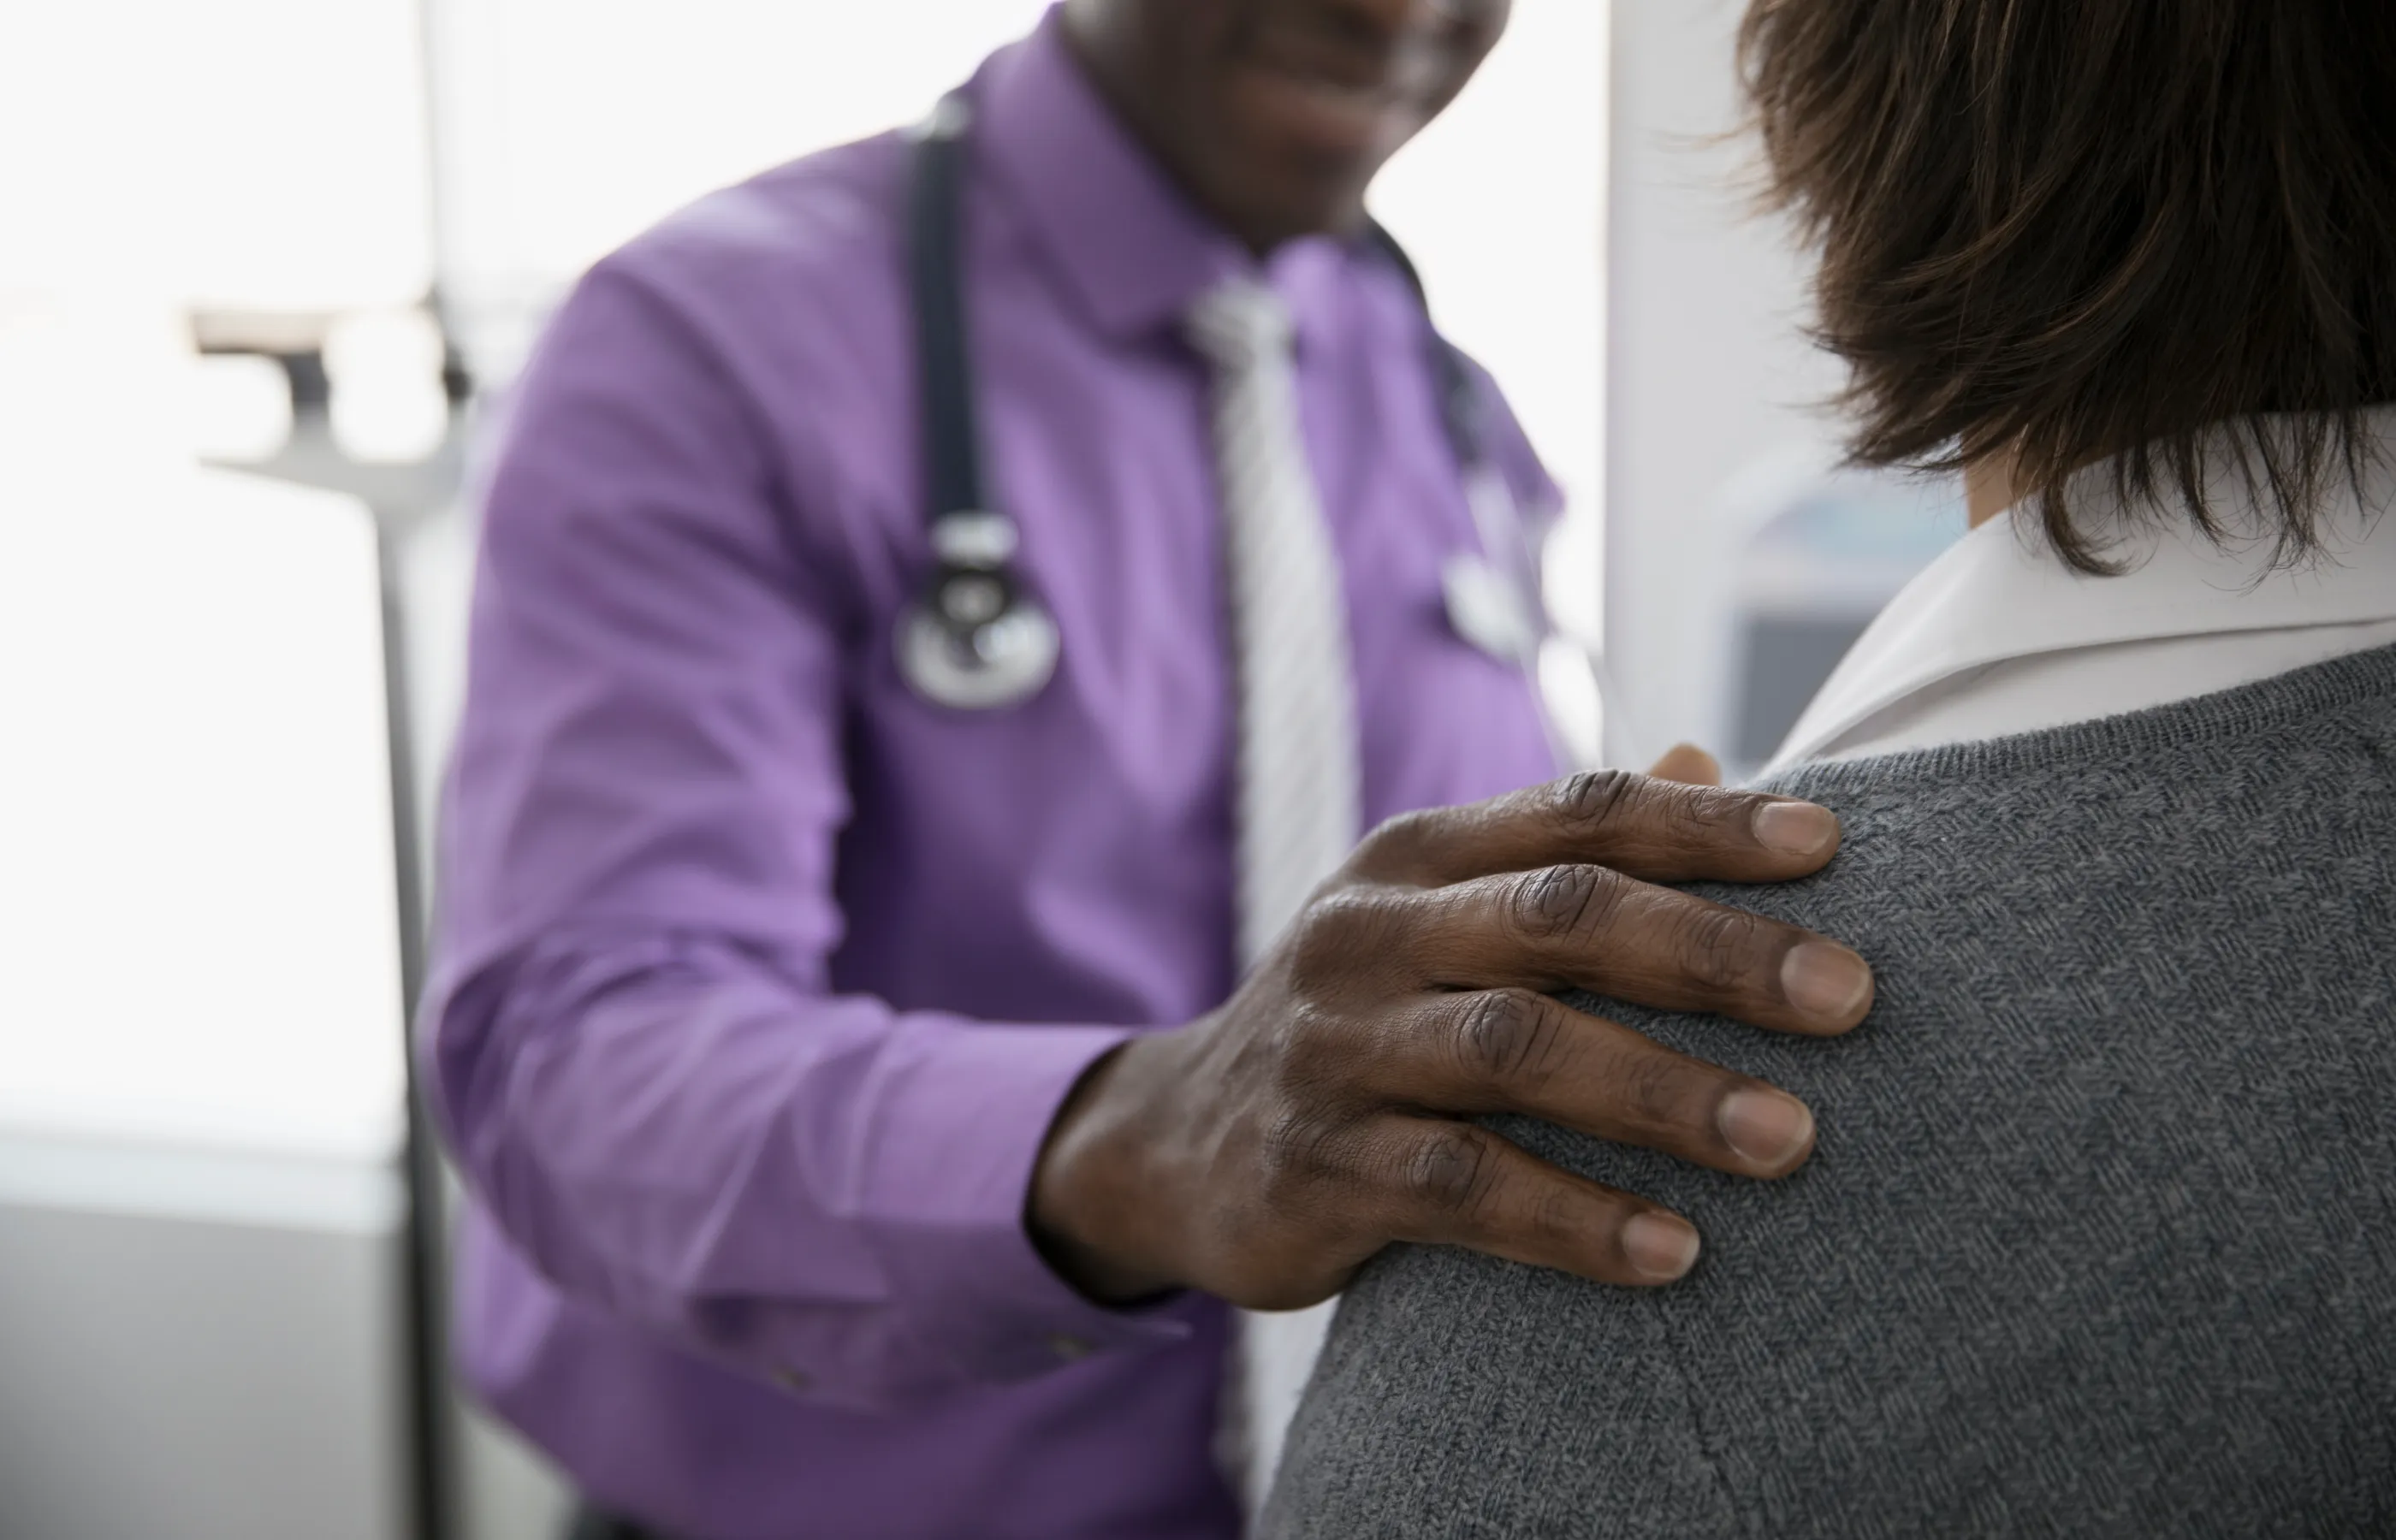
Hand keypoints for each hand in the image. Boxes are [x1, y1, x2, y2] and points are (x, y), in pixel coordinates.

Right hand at [1028, 759, 1869, 1304]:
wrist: (1176, 1144)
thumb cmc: (1361, 1022)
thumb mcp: (1437, 919)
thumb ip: (1562, 855)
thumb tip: (1706, 756)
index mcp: (1415, 859)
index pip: (1573, 814)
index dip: (1702, 824)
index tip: (1830, 845)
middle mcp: (1369, 935)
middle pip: (1558, 918)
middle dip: (1713, 953)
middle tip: (1850, 997)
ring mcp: (1335, 1048)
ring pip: (1513, 1049)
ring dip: (1661, 1093)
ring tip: (1788, 1139)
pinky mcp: (1315, 1167)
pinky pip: (1458, 1189)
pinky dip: (1572, 1218)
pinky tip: (1672, 1250)